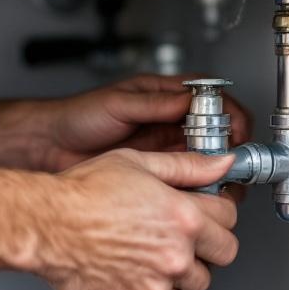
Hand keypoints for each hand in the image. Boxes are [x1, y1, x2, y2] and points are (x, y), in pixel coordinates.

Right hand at [24, 148, 238, 289]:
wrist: (44, 224)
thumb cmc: (82, 192)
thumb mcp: (137, 163)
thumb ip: (187, 166)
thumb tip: (223, 163)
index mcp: (184, 217)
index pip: (229, 223)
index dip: (215, 217)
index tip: (202, 218)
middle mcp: (176, 254)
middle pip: (218, 262)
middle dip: (202, 251)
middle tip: (174, 241)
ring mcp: (156, 286)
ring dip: (172, 279)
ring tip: (142, 258)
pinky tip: (126, 278)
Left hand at [37, 74, 252, 172]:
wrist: (51, 147)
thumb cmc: (77, 117)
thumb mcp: (118, 103)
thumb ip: (154, 103)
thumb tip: (190, 99)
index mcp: (163, 96)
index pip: (211, 98)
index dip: (230, 113)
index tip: (237, 130)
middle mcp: (168, 121)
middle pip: (217, 131)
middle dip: (231, 147)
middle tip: (232, 163)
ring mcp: (164, 147)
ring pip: (206, 158)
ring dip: (217, 171)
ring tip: (218, 182)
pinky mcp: (157, 171)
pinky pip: (187, 178)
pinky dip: (198, 186)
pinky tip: (198, 193)